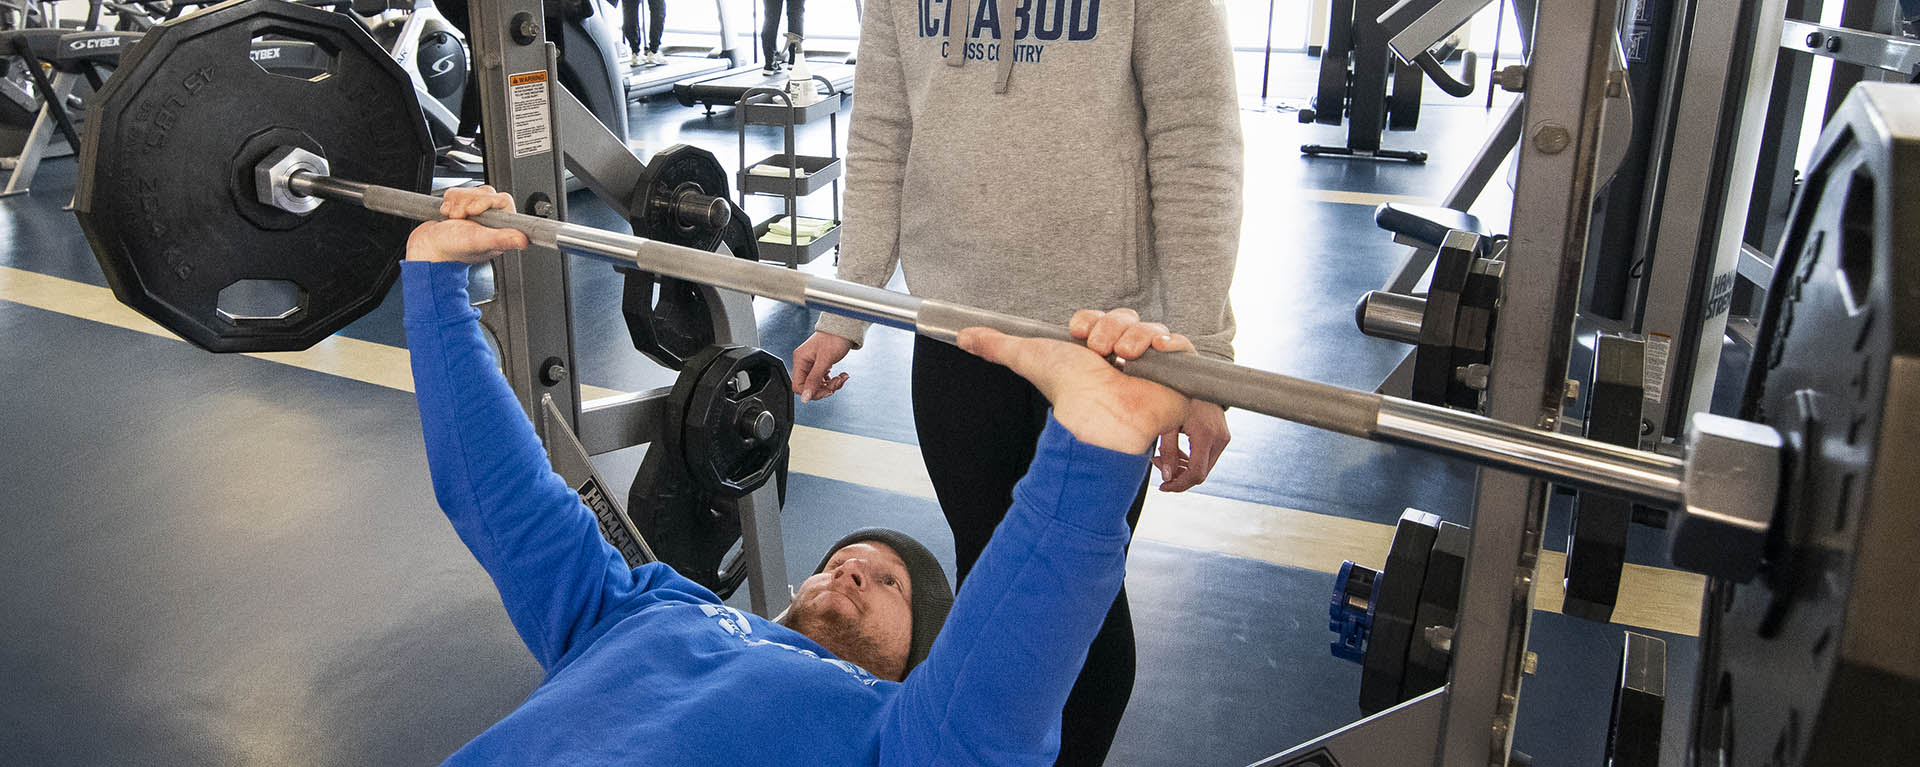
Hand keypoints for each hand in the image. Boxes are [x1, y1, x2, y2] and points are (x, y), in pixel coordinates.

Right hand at [404, 185, 528, 263]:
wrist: (426, 248)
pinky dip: (449, 201)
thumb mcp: (478, 241)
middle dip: (467, 202)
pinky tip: (447, 215)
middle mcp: (490, 222)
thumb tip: (523, 240)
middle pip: (485, 193)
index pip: (502, 200)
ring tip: (453, 218)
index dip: (486, 201)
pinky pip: (458, 192)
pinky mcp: (461, 208)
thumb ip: (501, 238)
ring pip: (470, 191)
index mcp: (500, 230)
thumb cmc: (450, 250)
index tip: (473, 211)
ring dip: (456, 202)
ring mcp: (475, 214)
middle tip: (460, 217)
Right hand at [792, 330, 853, 401]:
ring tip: (841, 378)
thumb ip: (814, 380)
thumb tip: (805, 397)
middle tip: (836, 383)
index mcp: (800, 360)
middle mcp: (804, 363)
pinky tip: (842, 375)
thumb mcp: (824, 360)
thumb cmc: (834, 338)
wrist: (845, 328)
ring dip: (832, 385)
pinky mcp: (821, 365)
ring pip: (819, 385)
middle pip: (809, 387)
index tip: (825, 391)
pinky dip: (834, 380)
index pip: (798, 386)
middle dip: (824, 389)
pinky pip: (825, 380)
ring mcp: (813, 364)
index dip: (811, 392)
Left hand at [956, 308, 1190, 453]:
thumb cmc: (1069, 392)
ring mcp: (1150, 363)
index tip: (1078, 333)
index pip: (1102, 316)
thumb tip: (961, 335)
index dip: (1091, 319)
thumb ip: (997, 345)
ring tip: (1121, 359)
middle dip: (1112, 327)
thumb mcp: (1030, 358)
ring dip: (1133, 338)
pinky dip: (1167, 344)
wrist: (1100, 417)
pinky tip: (1151, 353)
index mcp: (1095, 347)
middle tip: (1100, 351)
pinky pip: (1179, 345)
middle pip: (1127, 317)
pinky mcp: (1175, 373)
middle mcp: (1123, 353)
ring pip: (1150, 327)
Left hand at [1154, 401, 1229, 491]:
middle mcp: (1219, 438)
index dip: (1179, 485)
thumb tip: (1167, 478)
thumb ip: (1168, 452)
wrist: (1198, 380)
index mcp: (1205, 435)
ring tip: (1163, 458)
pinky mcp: (1223, 436)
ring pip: (1205, 467)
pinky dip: (1192, 460)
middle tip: (1158, 465)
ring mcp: (1223, 437)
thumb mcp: (1168, 424)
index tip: (1164, 487)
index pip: (1196, 473)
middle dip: (1179, 476)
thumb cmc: (1179, 397)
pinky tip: (1176, 453)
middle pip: (1201, 473)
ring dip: (1184, 468)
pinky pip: (1208, 457)